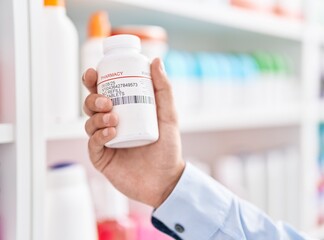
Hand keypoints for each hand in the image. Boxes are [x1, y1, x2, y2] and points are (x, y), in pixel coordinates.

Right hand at [83, 58, 184, 207]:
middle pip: (91, 105)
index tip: (93, 73)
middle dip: (93, 98)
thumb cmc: (168, 148)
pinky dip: (99, 135)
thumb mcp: (168, 115)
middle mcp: (111, 124)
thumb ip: (164, 89)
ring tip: (113, 118)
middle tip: (106, 101)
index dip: (94, 81)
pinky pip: (93, 143)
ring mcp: (105, 141)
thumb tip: (156, 60)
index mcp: (124, 111)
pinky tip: (110, 132)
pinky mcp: (101, 158)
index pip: (104, 91)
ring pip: (89, 122)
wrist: (166, 179)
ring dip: (97, 117)